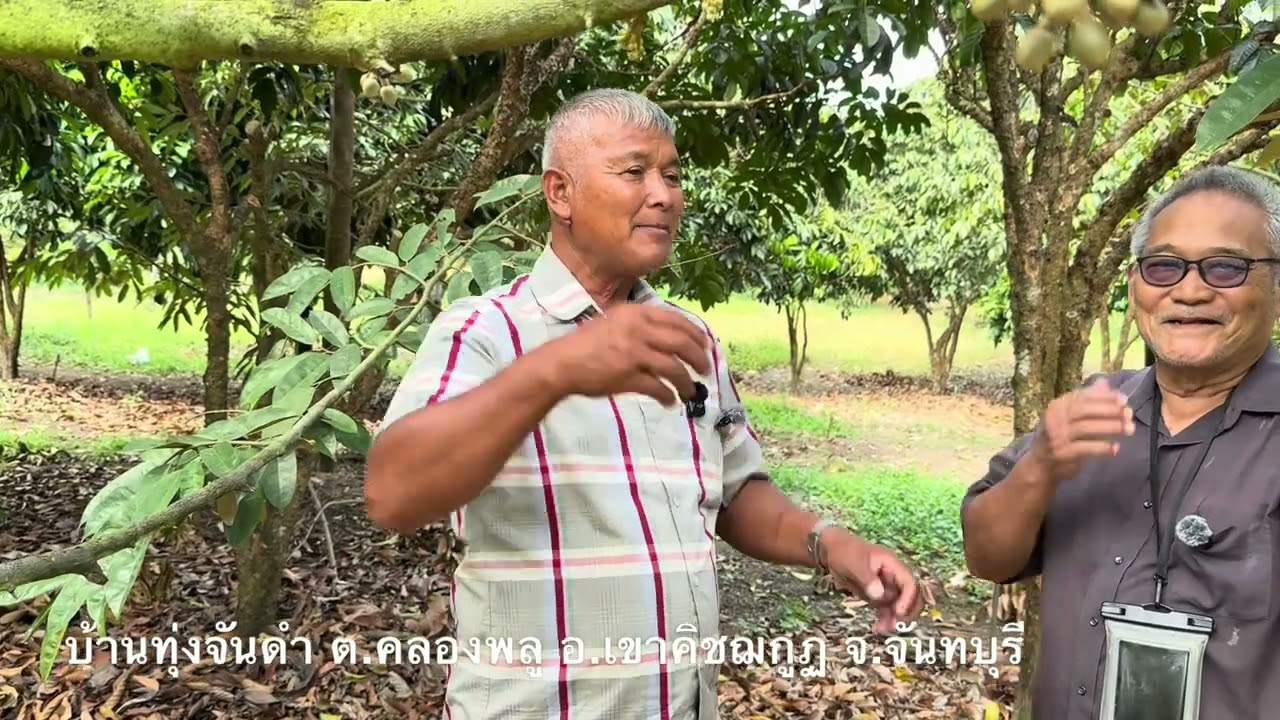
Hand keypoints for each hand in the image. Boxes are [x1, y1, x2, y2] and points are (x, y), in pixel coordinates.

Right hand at [546, 304, 713, 405]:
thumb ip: (640, 324)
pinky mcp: (629, 377)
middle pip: (682, 343)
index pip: (677, 320)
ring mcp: (634, 354)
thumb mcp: (615, 321)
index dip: (696, 334)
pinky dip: (668, 396)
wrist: (562, 362)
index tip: (706, 345)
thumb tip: (670, 336)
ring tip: (691, 390)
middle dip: (699, 357)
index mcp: (637, 313)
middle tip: (706, 369)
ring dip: (687, 382)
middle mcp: (639, 330)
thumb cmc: (587, 343)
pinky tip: (671, 401)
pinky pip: (658, 388)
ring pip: (674, 368)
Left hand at [821, 530, 922, 633]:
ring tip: (882, 629)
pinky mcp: (878, 595)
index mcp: (892, 565)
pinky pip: (887, 609)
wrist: (833, 550)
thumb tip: (879, 595)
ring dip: (895, 619)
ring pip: (899, 606)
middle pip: (911, 596)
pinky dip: (884, 619)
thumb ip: (867, 579)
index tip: (898, 612)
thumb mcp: (854, 563)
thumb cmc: (845, 552)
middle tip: (897, 625)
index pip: (909, 583)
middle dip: (908, 612)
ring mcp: (886, 586)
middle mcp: (893, 577)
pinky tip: (877, 628)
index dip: (908, 599)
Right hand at [1031, 376, 1134, 481]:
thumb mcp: (1071, 416)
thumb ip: (1087, 400)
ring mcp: (1056, 436)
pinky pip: (1084, 448)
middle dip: (1108, 410)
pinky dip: (1102, 447)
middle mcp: (1054, 418)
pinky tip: (1116, 448)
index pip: (1082, 396)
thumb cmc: (1060, 437)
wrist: (1041, 464)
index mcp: (1057, 406)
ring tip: (1129, 429)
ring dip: (1109, 427)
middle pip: (1082, 410)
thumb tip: (1104, 382)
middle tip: (1129, 413)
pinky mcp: (1062, 453)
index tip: (1124, 399)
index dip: (1104, 397)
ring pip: (1084, 427)